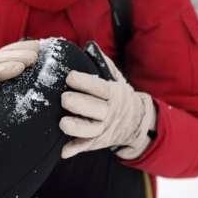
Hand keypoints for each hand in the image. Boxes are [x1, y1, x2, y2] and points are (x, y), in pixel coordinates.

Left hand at [59, 45, 155, 159]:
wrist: (135, 122)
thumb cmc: (117, 96)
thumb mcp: (116, 79)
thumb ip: (103, 64)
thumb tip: (89, 47)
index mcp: (114, 94)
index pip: (101, 88)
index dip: (86, 83)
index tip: (70, 77)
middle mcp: (109, 113)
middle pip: (97, 110)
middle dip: (80, 105)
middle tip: (64, 99)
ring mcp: (103, 129)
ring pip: (92, 131)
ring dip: (77, 128)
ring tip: (62, 123)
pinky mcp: (96, 142)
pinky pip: (86, 147)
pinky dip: (74, 149)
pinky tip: (63, 151)